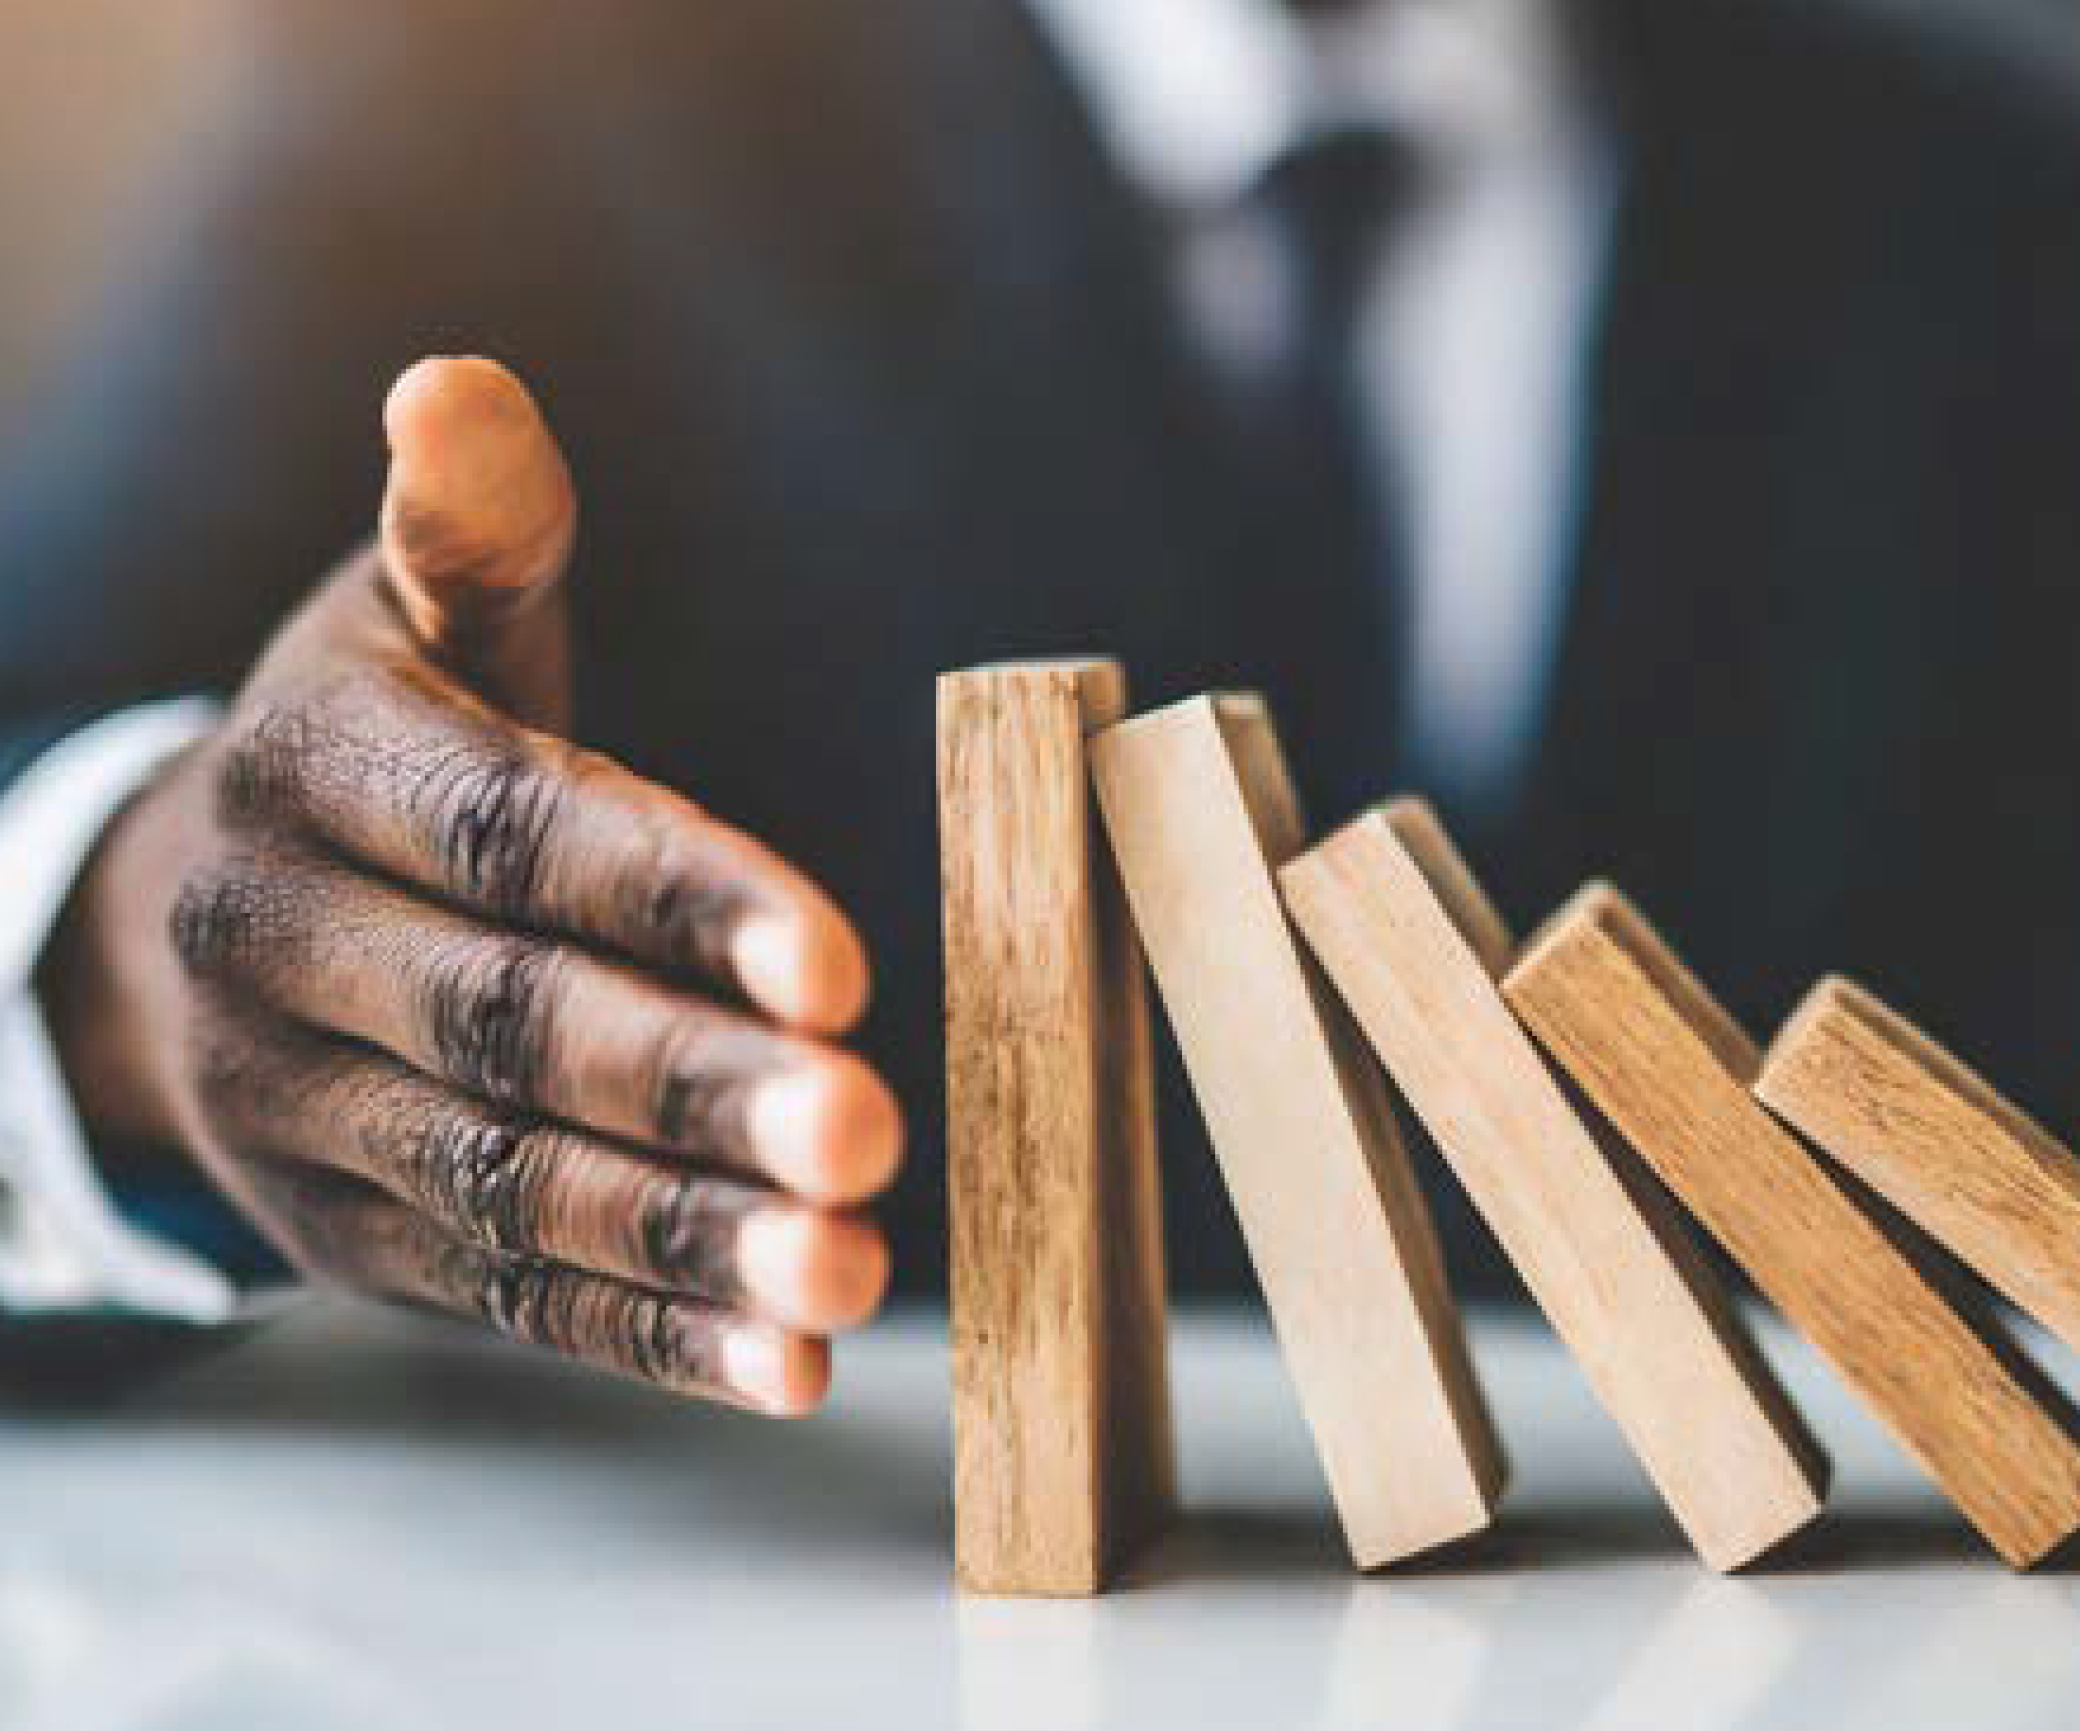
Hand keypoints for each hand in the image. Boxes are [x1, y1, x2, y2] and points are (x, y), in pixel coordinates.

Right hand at [41, 358, 898, 1413]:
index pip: (508, 836)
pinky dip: (647, 1335)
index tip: (836, 956)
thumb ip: (475, 536)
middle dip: (692, 1083)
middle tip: (866, 1125)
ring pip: (510, 1183)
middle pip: (510, 1026)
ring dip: (684, 1235)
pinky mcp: (355, 1235)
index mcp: (320, 776)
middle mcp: (288, 952)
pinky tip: (782, 1362)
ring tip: (844, 1266)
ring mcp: (311, 1114)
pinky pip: (506, 1293)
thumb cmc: (365, 753)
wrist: (175, 931)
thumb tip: (457, 381)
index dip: (671, 894)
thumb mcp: (403, 627)